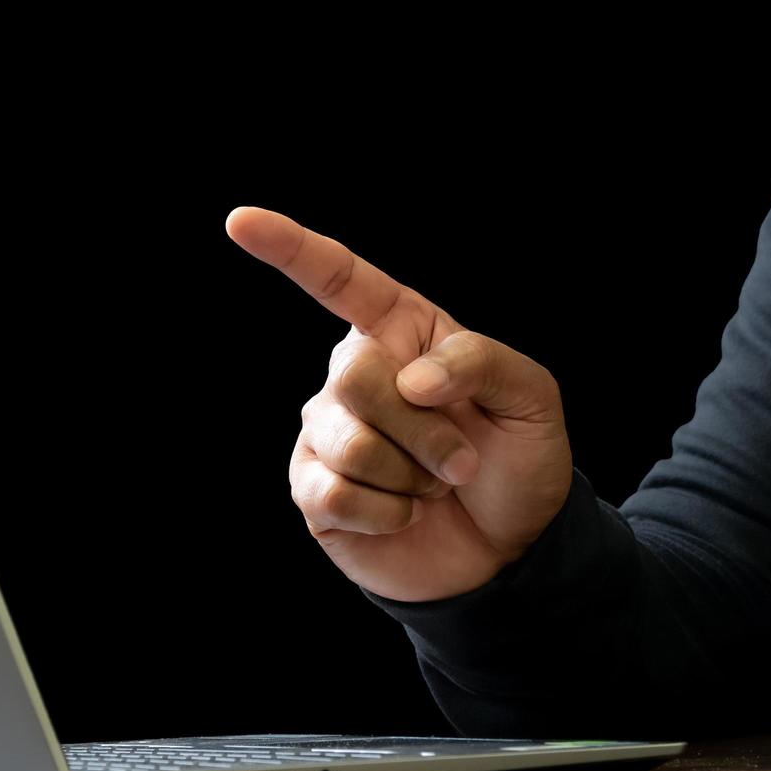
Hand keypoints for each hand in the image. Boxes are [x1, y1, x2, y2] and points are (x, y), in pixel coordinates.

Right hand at [225, 206, 572, 601]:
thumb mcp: (531, 399)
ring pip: (350, 441)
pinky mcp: (312, 490)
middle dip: (423, 428)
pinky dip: (386, 513)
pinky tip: (403, 516)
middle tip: (458, 462)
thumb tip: (409, 379)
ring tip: (432, 487)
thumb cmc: (515, 461)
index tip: (239, 221)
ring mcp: (325, 432)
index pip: (336, 278)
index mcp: (397, 331)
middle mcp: (351, 374)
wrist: (510, 548)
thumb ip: (479, 363)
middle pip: (354, 376)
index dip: (288, 247)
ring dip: (412, 476)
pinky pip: (333, 493)